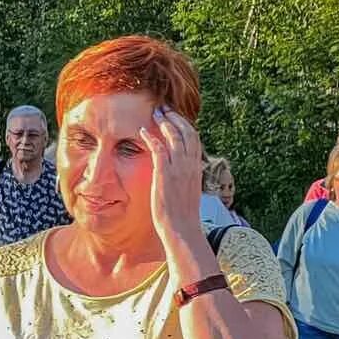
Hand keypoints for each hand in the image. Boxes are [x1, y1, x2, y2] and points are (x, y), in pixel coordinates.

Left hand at [140, 105, 204, 242]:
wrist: (183, 229)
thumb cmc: (183, 216)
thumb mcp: (188, 193)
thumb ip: (185, 180)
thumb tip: (180, 177)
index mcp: (197, 169)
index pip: (195, 140)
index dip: (185, 126)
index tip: (176, 118)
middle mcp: (190, 165)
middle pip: (187, 132)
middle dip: (176, 118)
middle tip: (164, 109)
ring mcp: (178, 169)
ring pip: (174, 136)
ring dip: (164, 122)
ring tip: (155, 114)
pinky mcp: (165, 174)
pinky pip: (159, 149)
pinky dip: (150, 137)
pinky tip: (141, 131)